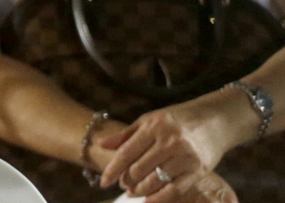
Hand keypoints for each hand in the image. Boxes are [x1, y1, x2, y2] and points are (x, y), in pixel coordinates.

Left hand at [98, 97, 240, 199]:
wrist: (215, 120)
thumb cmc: (176, 119)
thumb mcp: (149, 120)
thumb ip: (126, 135)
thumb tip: (100, 144)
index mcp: (153, 126)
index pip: (126, 152)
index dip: (112, 169)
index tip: (103, 182)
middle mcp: (169, 141)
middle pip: (140, 168)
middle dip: (127, 180)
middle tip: (122, 186)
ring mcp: (185, 156)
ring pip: (156, 180)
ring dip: (141, 190)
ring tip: (133, 192)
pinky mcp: (199, 169)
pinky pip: (176, 189)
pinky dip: (160, 198)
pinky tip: (150, 201)